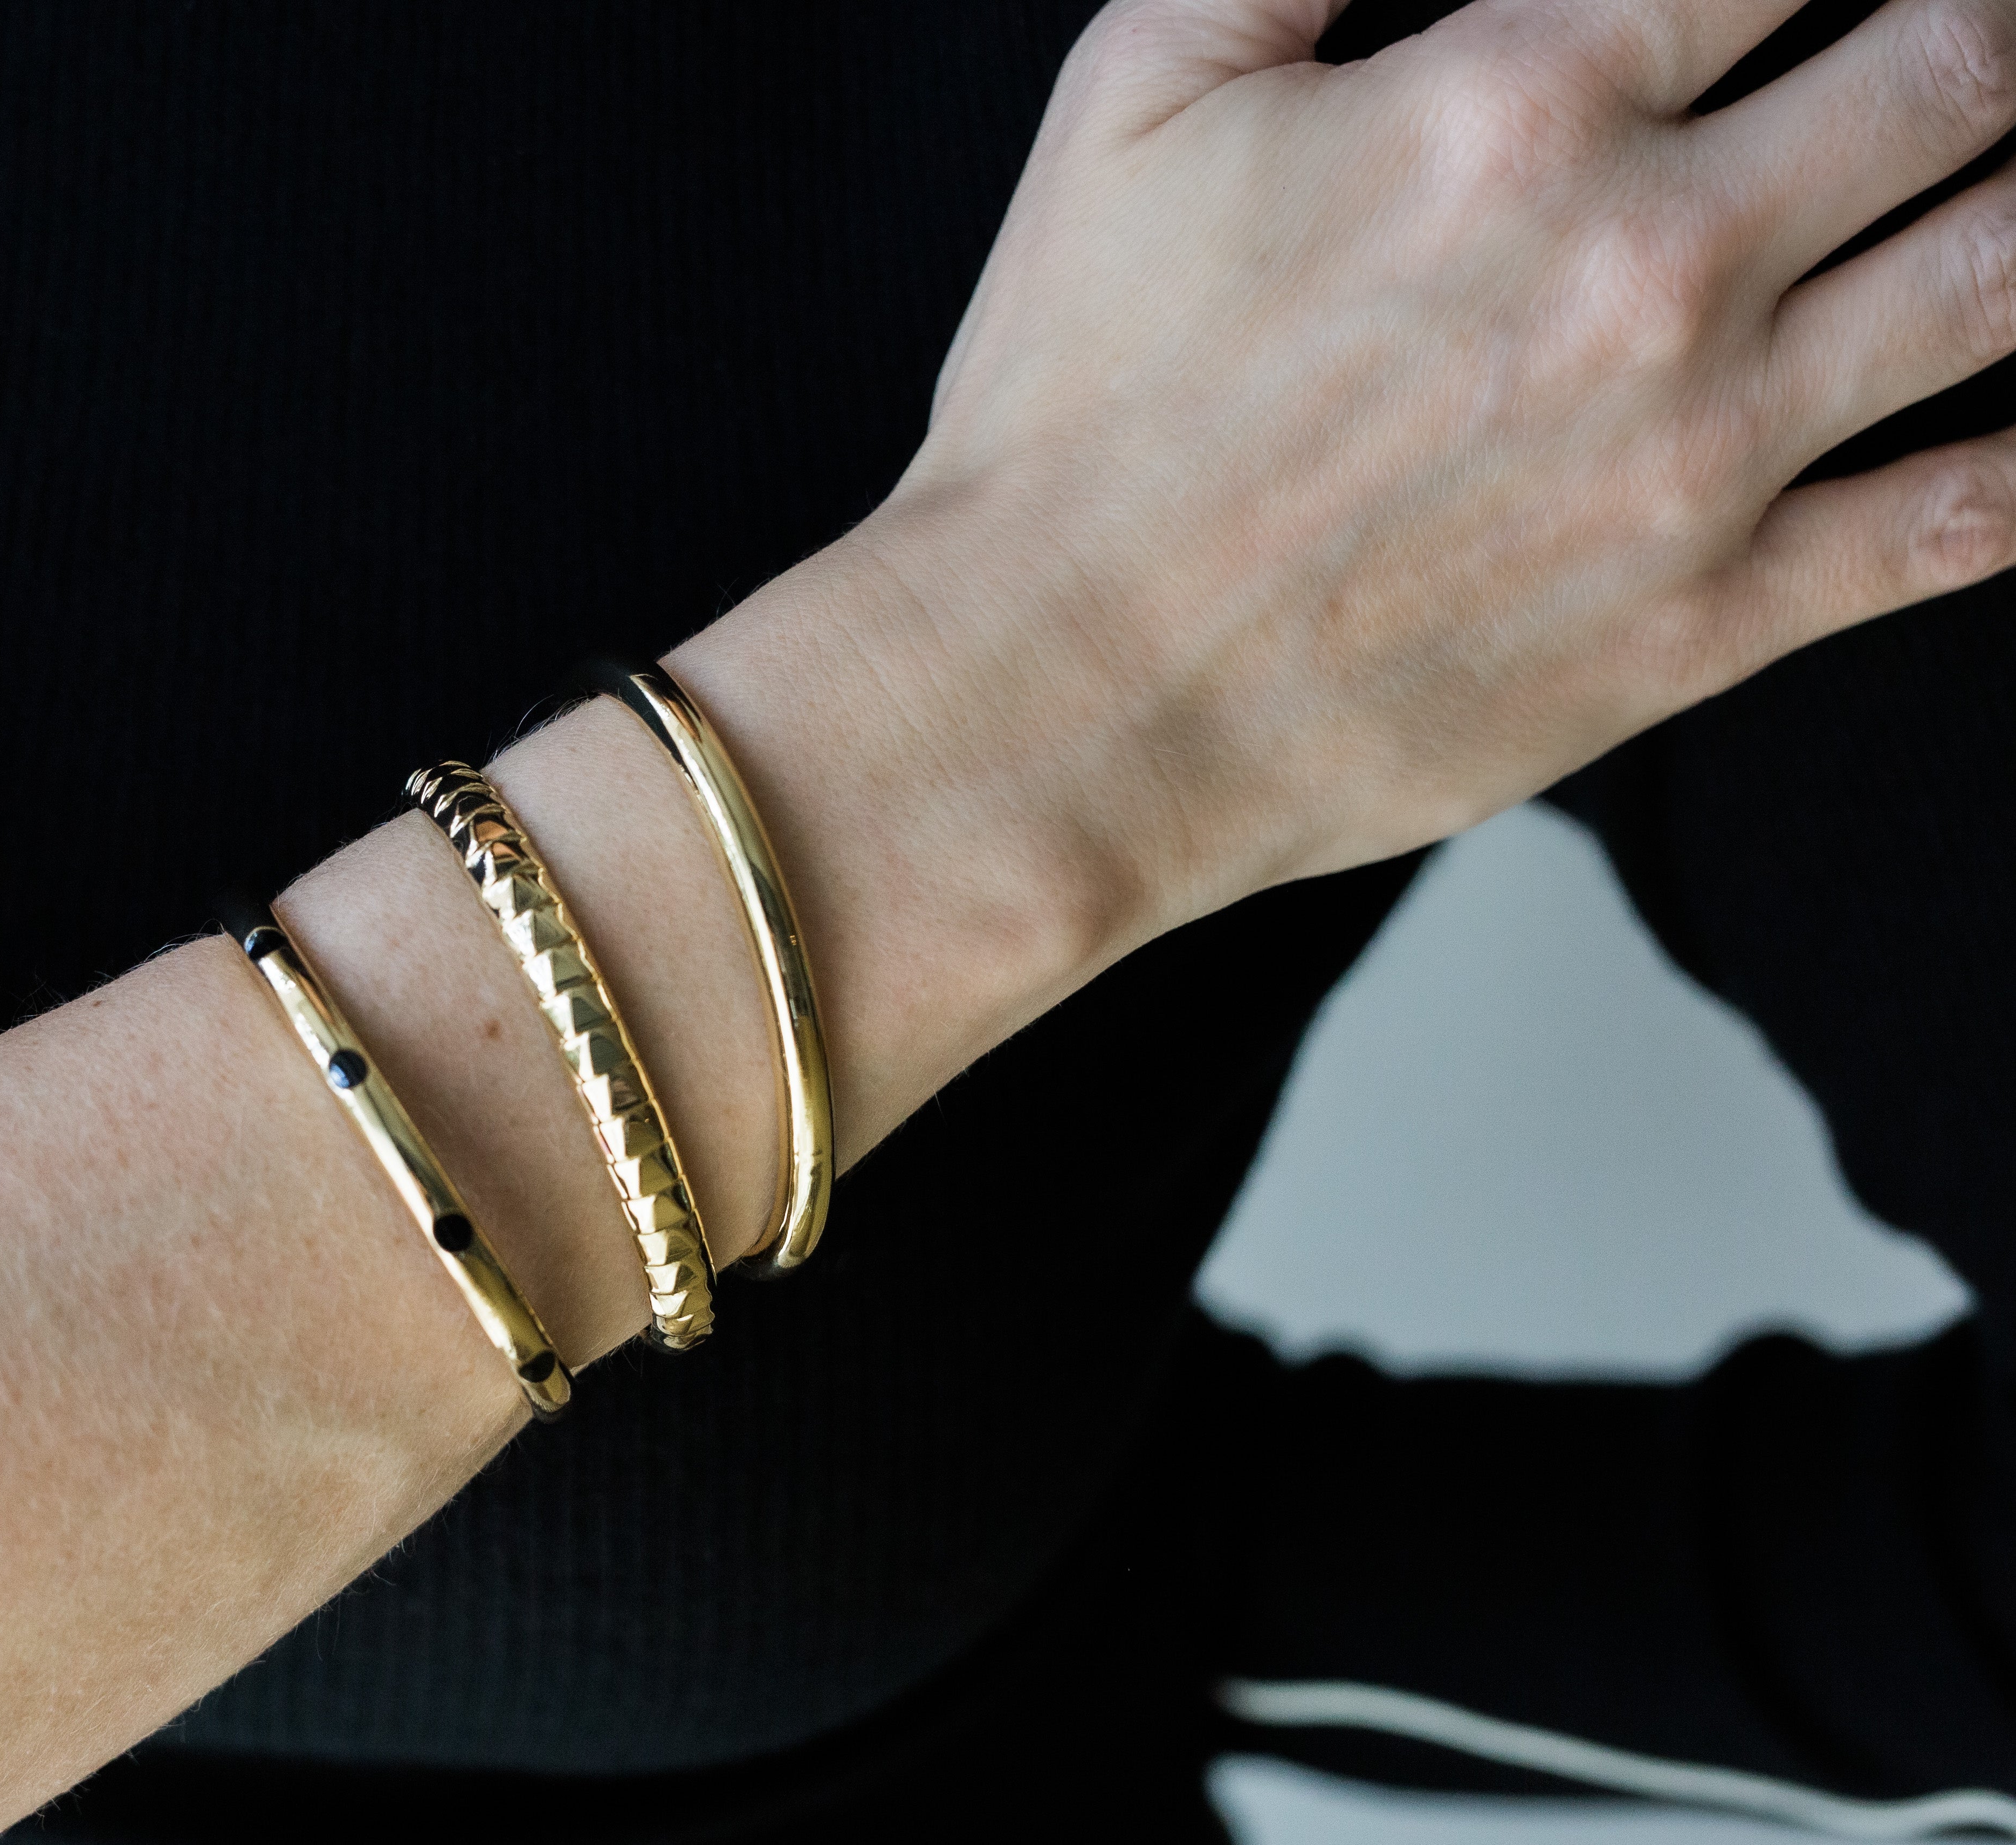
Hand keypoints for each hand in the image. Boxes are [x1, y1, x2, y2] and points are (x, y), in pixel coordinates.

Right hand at [848, 0, 2015, 945]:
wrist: (1052, 696)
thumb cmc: (1073, 411)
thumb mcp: (1137, 94)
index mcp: (1516, 103)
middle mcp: (1652, 262)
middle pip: (1959, 67)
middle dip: (1985, 35)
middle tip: (1974, 46)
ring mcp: (1699, 453)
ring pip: (2002, 268)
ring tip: (2012, 167)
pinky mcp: (1704, 621)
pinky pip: (1963, 521)